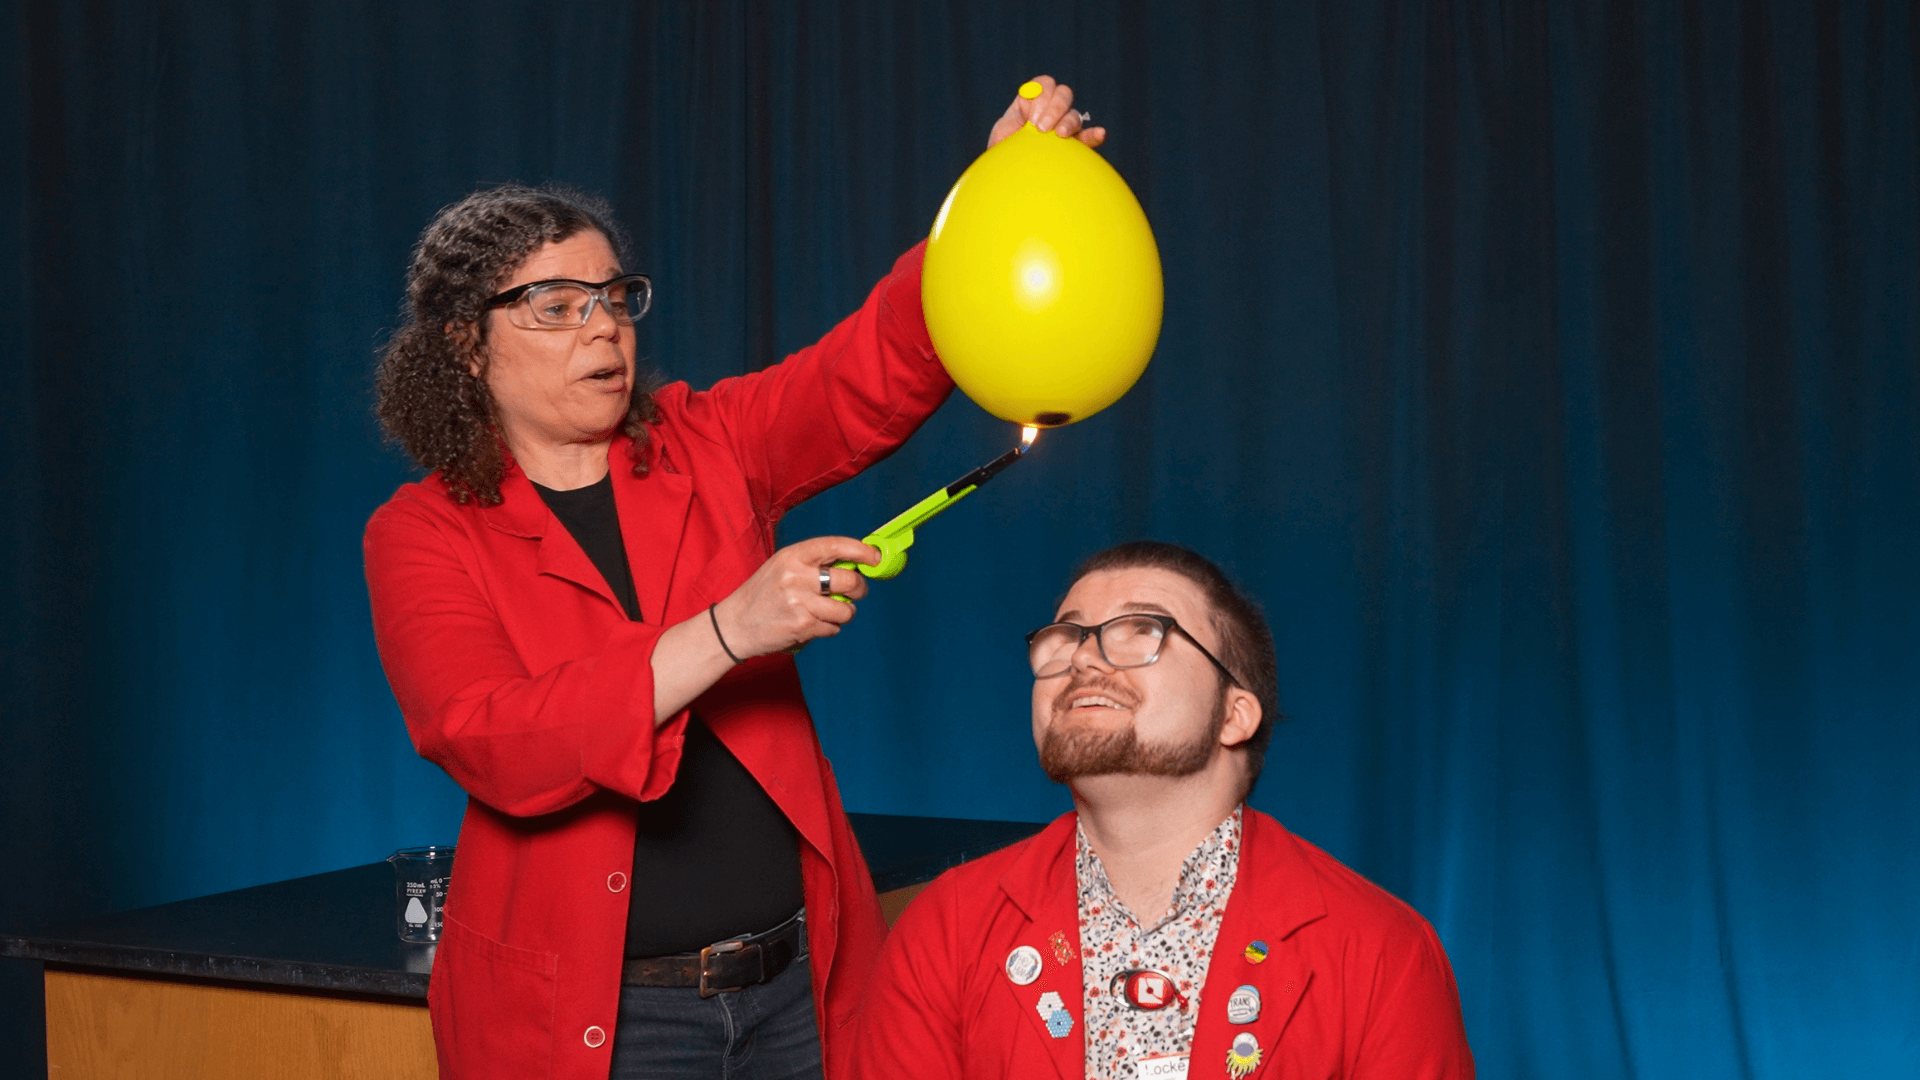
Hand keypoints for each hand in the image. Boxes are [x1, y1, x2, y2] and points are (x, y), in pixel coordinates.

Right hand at [710, 536, 879, 657]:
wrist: (733, 626)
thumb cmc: (762, 595)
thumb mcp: (782, 568)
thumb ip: (814, 564)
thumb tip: (855, 565)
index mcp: (792, 556)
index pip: (836, 546)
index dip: (862, 551)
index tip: (875, 558)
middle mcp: (796, 576)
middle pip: (849, 580)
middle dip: (859, 589)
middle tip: (855, 593)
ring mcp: (800, 602)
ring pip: (846, 609)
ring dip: (842, 614)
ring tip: (825, 613)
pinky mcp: (802, 626)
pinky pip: (833, 628)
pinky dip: (828, 628)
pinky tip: (810, 625)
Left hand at [988, 75, 1106, 149]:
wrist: (1008, 175)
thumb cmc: (1004, 151)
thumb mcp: (1003, 131)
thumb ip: (1015, 117)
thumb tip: (1028, 106)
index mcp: (1033, 102)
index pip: (1045, 84)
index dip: (1040, 94)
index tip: (1030, 117)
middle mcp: (1052, 111)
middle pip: (1063, 94)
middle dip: (1054, 107)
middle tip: (1041, 128)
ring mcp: (1065, 127)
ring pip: (1074, 114)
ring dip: (1067, 121)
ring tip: (1059, 135)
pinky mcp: (1075, 147)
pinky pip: (1089, 137)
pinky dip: (1095, 134)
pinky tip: (1100, 133)